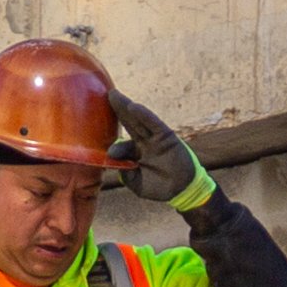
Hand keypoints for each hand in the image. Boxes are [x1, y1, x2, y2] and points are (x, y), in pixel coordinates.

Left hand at [109, 95, 212, 209]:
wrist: (181, 191)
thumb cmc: (158, 188)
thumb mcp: (136, 182)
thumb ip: (124, 171)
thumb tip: (112, 155)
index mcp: (135, 152)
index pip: (121, 143)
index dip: (115, 145)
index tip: (111, 153)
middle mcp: (144, 142)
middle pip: (128, 123)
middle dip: (117, 110)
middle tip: (105, 96)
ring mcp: (155, 138)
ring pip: (138, 120)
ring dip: (126, 107)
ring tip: (114, 96)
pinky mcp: (166, 136)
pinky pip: (154, 124)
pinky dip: (145, 115)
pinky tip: (134, 107)